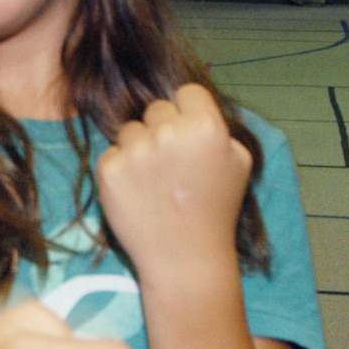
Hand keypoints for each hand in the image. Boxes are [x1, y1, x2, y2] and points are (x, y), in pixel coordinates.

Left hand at [96, 83, 250, 279]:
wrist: (184, 256)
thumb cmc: (216, 209)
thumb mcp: (239, 162)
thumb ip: (219, 128)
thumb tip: (194, 108)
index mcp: (205, 126)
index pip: (187, 93)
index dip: (189, 111)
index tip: (189, 133)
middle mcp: (167, 132)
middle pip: (156, 108)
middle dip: (163, 128)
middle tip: (172, 163)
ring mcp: (135, 151)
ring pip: (130, 130)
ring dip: (139, 147)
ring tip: (154, 179)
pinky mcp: (109, 169)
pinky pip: (112, 153)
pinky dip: (121, 169)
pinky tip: (137, 190)